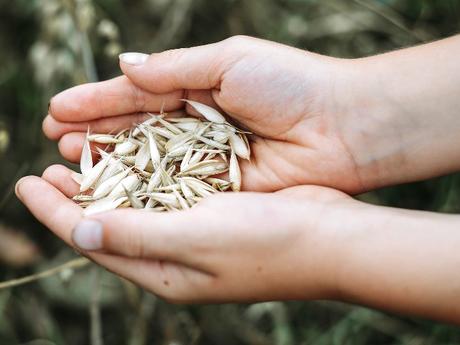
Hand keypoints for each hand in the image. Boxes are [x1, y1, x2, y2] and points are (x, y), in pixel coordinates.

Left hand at [16, 164, 349, 302]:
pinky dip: (142, 176)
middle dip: (74, 198)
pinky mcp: (214, 213)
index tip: (25, 184)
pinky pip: (166, 194)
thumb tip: (78, 230)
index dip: (56, 213)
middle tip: (45, 169)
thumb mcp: (197, 239)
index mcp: (166, 273)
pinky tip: (132, 158)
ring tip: (78, 159)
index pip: (95, 241)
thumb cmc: (269, 242)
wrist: (330, 237)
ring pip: (137, 207)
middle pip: (110, 225)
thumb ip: (137, 236)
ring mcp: (196, 235)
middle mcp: (176, 257)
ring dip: (107, 183)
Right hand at [43, 35, 366, 192]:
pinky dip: (144, 189)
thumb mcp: (228, 61)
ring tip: (70, 160)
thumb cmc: (290, 84)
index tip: (58, 110)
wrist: (344, 127)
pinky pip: (175, 189)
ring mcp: (207, 159)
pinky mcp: (221, 189)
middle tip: (55, 139)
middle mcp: (197, 125)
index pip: (137, 95)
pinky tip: (112, 189)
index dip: (98, 102)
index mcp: (198, 87)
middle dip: (97, 132)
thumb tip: (123, 65)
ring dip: (110, 161)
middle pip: (136, 130)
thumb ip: (173, 69)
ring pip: (149, 162)